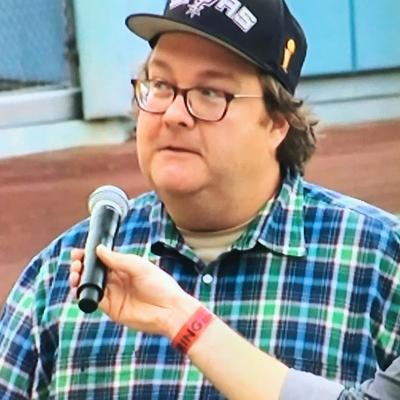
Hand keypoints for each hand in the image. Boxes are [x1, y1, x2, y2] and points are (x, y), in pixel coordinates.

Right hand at [70, 245, 198, 337]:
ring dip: (79, 279)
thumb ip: (118, 259)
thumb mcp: (139, 267)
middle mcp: (118, 280)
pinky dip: (83, 294)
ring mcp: (114, 294)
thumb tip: (98, 249)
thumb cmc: (160, 285)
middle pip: (94, 271)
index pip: (103, 259)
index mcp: (126, 267)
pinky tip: (78, 287)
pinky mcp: (111, 308)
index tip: (78, 252)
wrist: (168, 310)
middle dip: (81, 265)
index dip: (90, 256)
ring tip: (75, 274)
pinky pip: (93, 300)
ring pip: (90, 285)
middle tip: (76, 262)